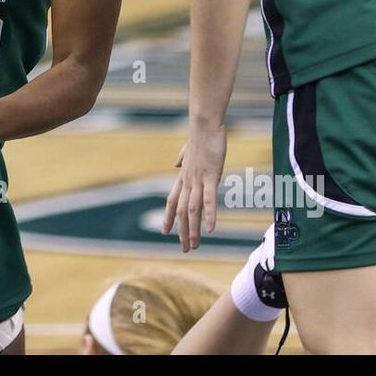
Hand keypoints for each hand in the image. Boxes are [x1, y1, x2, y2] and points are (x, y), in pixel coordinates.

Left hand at [162, 125, 227, 251]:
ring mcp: (197, 180)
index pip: (172, 201)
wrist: (204, 125)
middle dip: (182, 231)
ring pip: (192, 210)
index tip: (165, 232)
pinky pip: (209, 199)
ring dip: (192, 229)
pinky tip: (209, 229)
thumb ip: (182, 159)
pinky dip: (209, 215)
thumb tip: (175, 164)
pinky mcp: (210, 177)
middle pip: (181, 211)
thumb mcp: (188, 150)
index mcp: (183, 177)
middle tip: (184, 249)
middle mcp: (187, 181)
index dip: (168, 217)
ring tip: (193, 246)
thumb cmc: (200, 137)